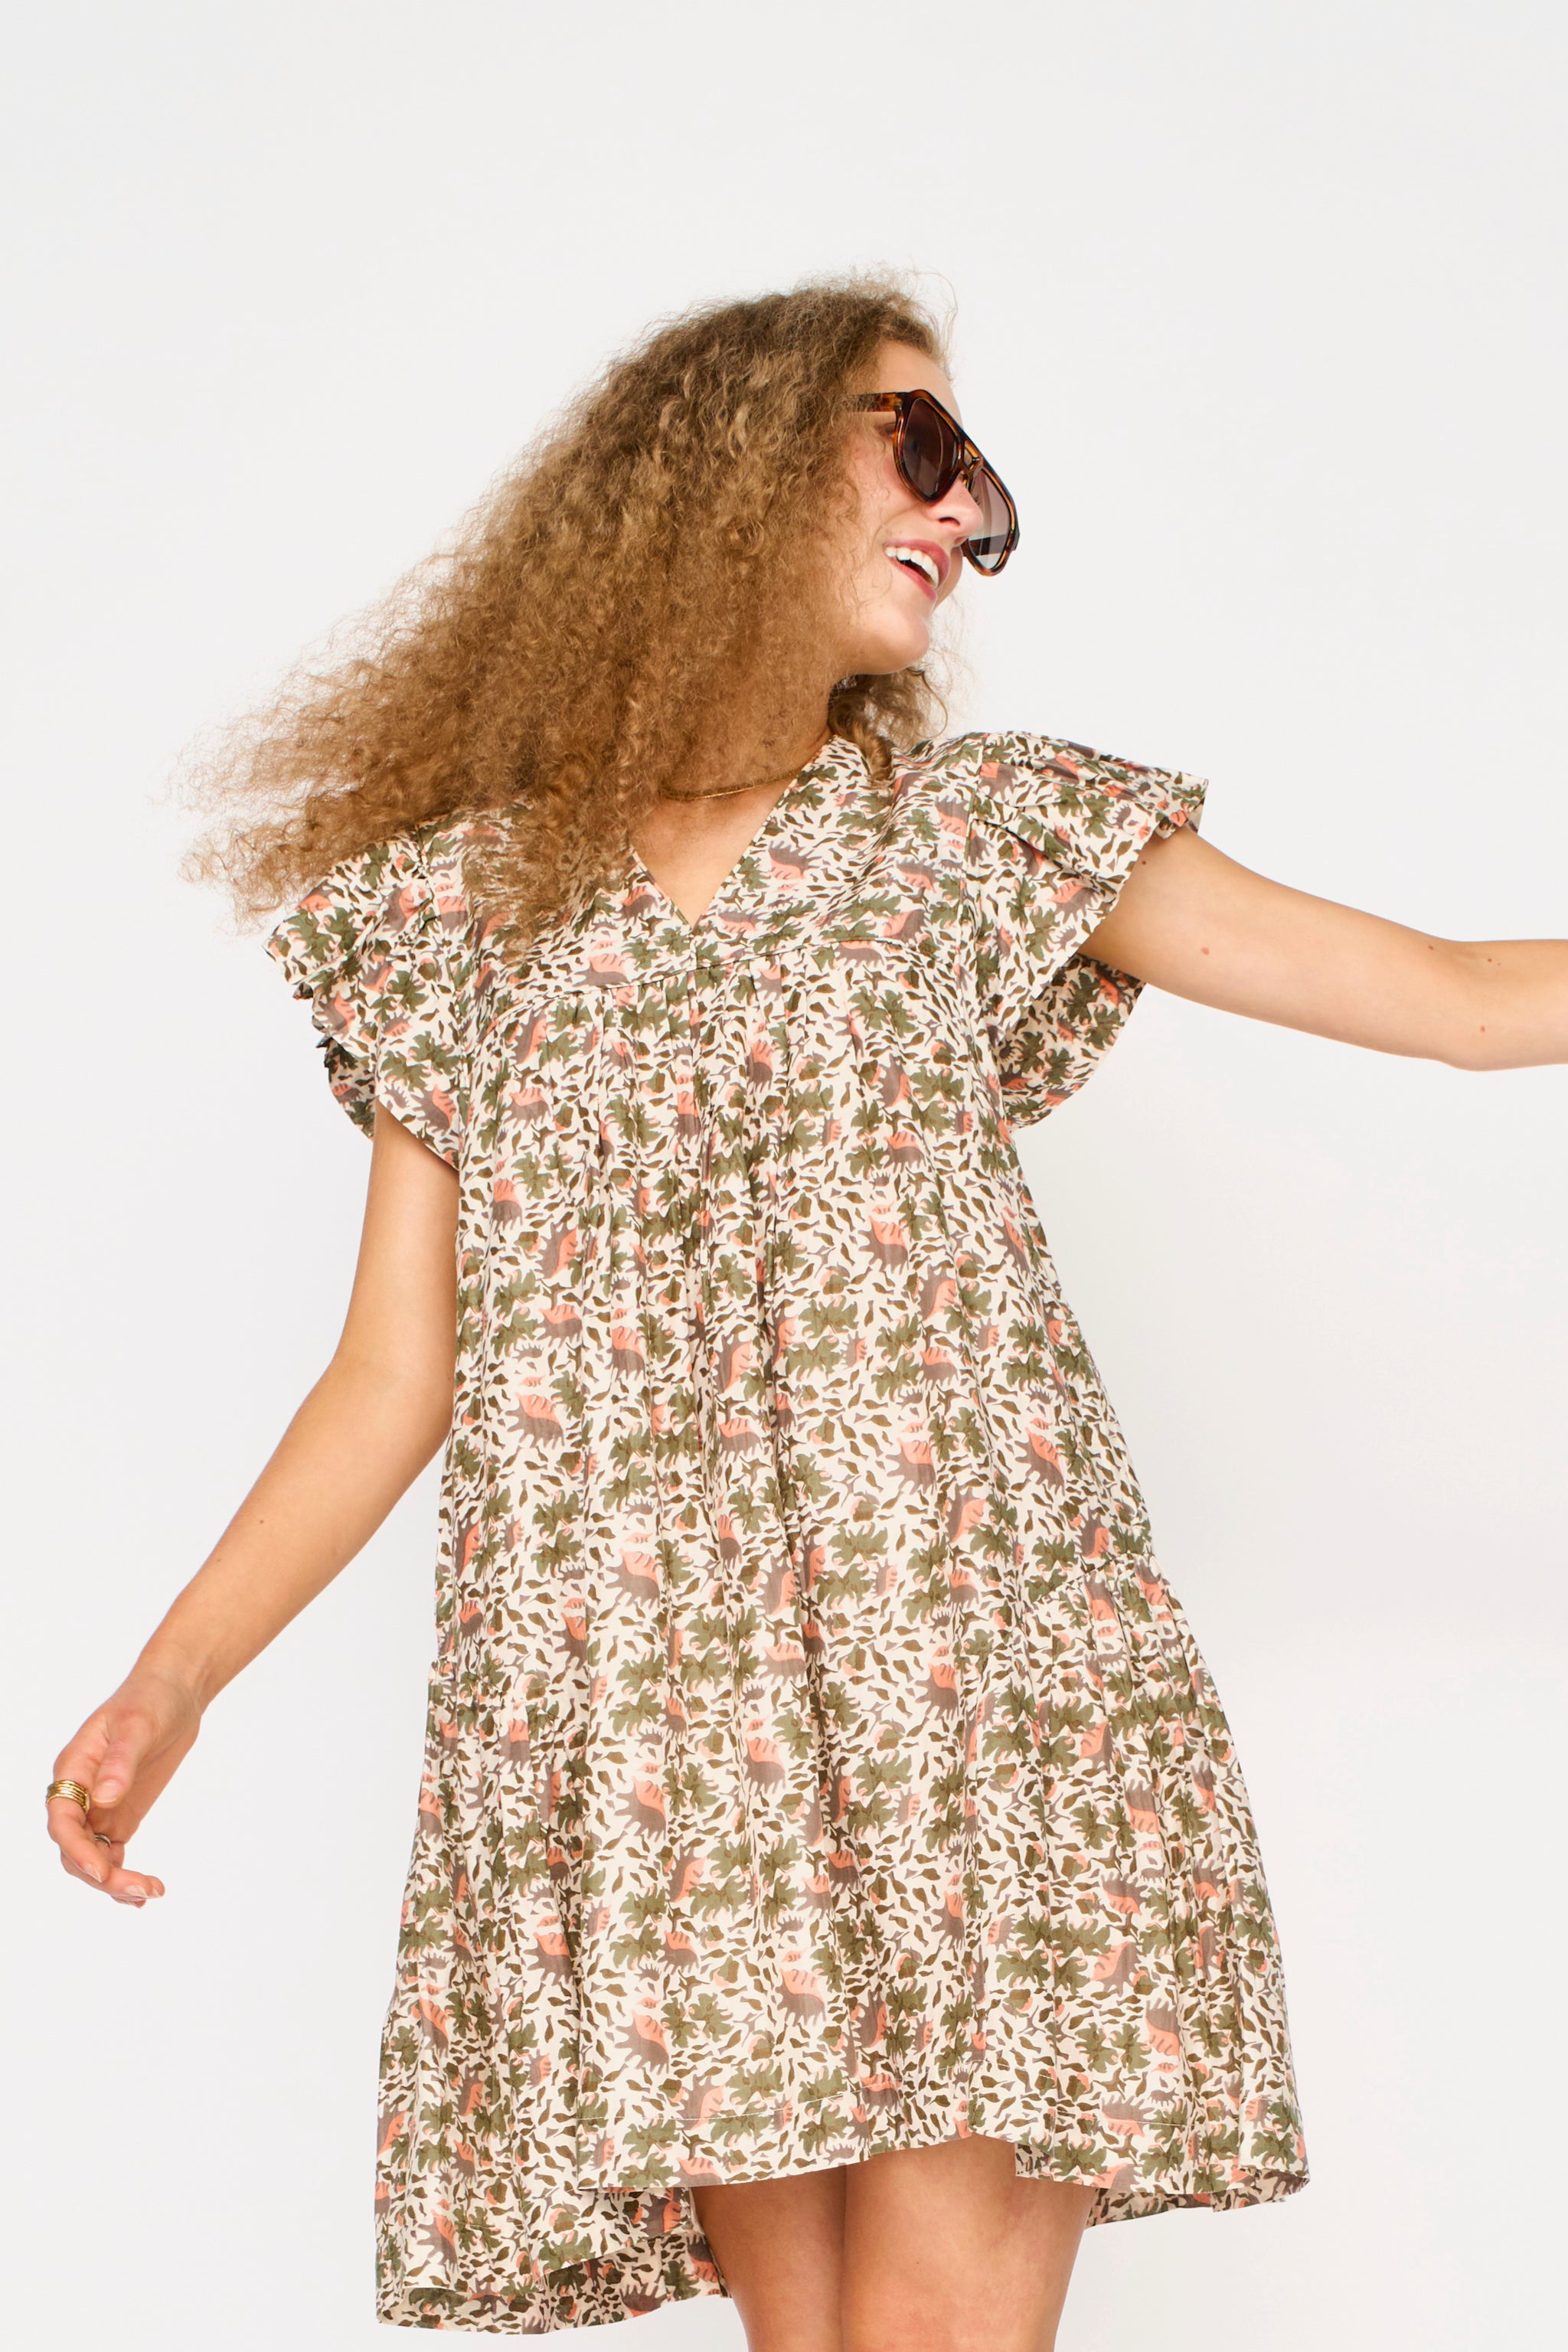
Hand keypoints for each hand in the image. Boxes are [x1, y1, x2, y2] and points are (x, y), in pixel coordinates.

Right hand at [47, 1668, 202, 1904]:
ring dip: (115, 1881)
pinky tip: (146, 1891)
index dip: (77, 1849)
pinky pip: (113, 1854)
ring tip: (151, 1892)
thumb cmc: (150, 1698)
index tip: (102, 1870)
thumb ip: (120, 1762)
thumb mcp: (137, 1725)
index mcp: (73, 1770)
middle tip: (141, 1889)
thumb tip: (104, 1800)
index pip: (62, 1820)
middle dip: (101, 1874)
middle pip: (75, 1848)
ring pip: (93, 1857)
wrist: (175, 1692)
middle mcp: (80, 1794)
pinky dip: (123, 1875)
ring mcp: (99, 1808)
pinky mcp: (121, 1815)